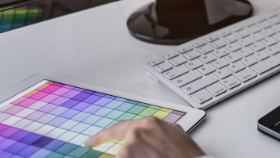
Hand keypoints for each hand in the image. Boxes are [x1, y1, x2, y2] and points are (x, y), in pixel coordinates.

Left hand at [84, 117, 204, 157]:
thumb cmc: (189, 157)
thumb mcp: (178, 137)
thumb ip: (162, 132)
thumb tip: (159, 135)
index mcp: (150, 124)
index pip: (119, 128)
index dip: (102, 136)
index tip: (90, 141)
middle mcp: (136, 134)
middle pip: (124, 150)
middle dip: (133, 157)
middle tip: (150, 156)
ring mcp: (129, 150)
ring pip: (126, 157)